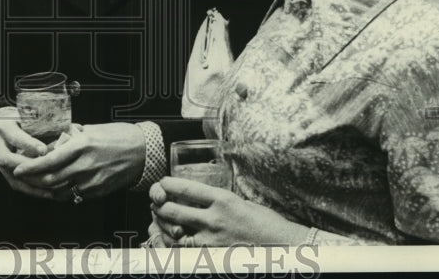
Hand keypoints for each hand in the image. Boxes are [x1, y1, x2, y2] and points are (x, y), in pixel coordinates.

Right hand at [0, 107, 53, 199]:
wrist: (2, 129)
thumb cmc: (21, 120)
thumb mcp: (30, 117)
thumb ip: (47, 124)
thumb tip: (75, 129)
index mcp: (4, 127)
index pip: (14, 136)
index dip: (29, 144)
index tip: (44, 150)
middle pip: (9, 160)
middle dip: (30, 167)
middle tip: (51, 172)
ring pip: (13, 175)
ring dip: (33, 182)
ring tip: (53, 188)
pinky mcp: (3, 173)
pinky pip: (17, 185)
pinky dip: (33, 190)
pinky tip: (49, 194)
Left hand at [10, 122, 145, 201]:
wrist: (143, 151)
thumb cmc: (117, 135)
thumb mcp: (91, 130)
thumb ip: (70, 138)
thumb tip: (52, 143)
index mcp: (82, 146)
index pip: (49, 160)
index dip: (31, 167)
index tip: (18, 168)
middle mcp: (85, 165)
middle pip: (50, 179)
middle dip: (32, 180)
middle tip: (21, 178)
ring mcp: (92, 181)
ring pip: (60, 191)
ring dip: (45, 189)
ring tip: (35, 183)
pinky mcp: (98, 191)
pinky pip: (74, 196)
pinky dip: (62, 192)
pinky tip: (56, 187)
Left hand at [149, 177, 308, 246]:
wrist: (282, 246)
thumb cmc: (264, 223)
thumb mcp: (240, 201)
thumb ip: (217, 200)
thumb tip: (198, 197)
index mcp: (223, 199)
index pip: (186, 188)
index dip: (168, 184)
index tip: (162, 182)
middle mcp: (215, 218)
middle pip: (174, 209)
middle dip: (159, 204)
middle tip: (156, 201)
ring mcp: (212, 240)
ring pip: (175, 231)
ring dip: (162, 224)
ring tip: (159, 219)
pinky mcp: (212, 256)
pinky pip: (184, 250)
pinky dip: (173, 243)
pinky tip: (170, 238)